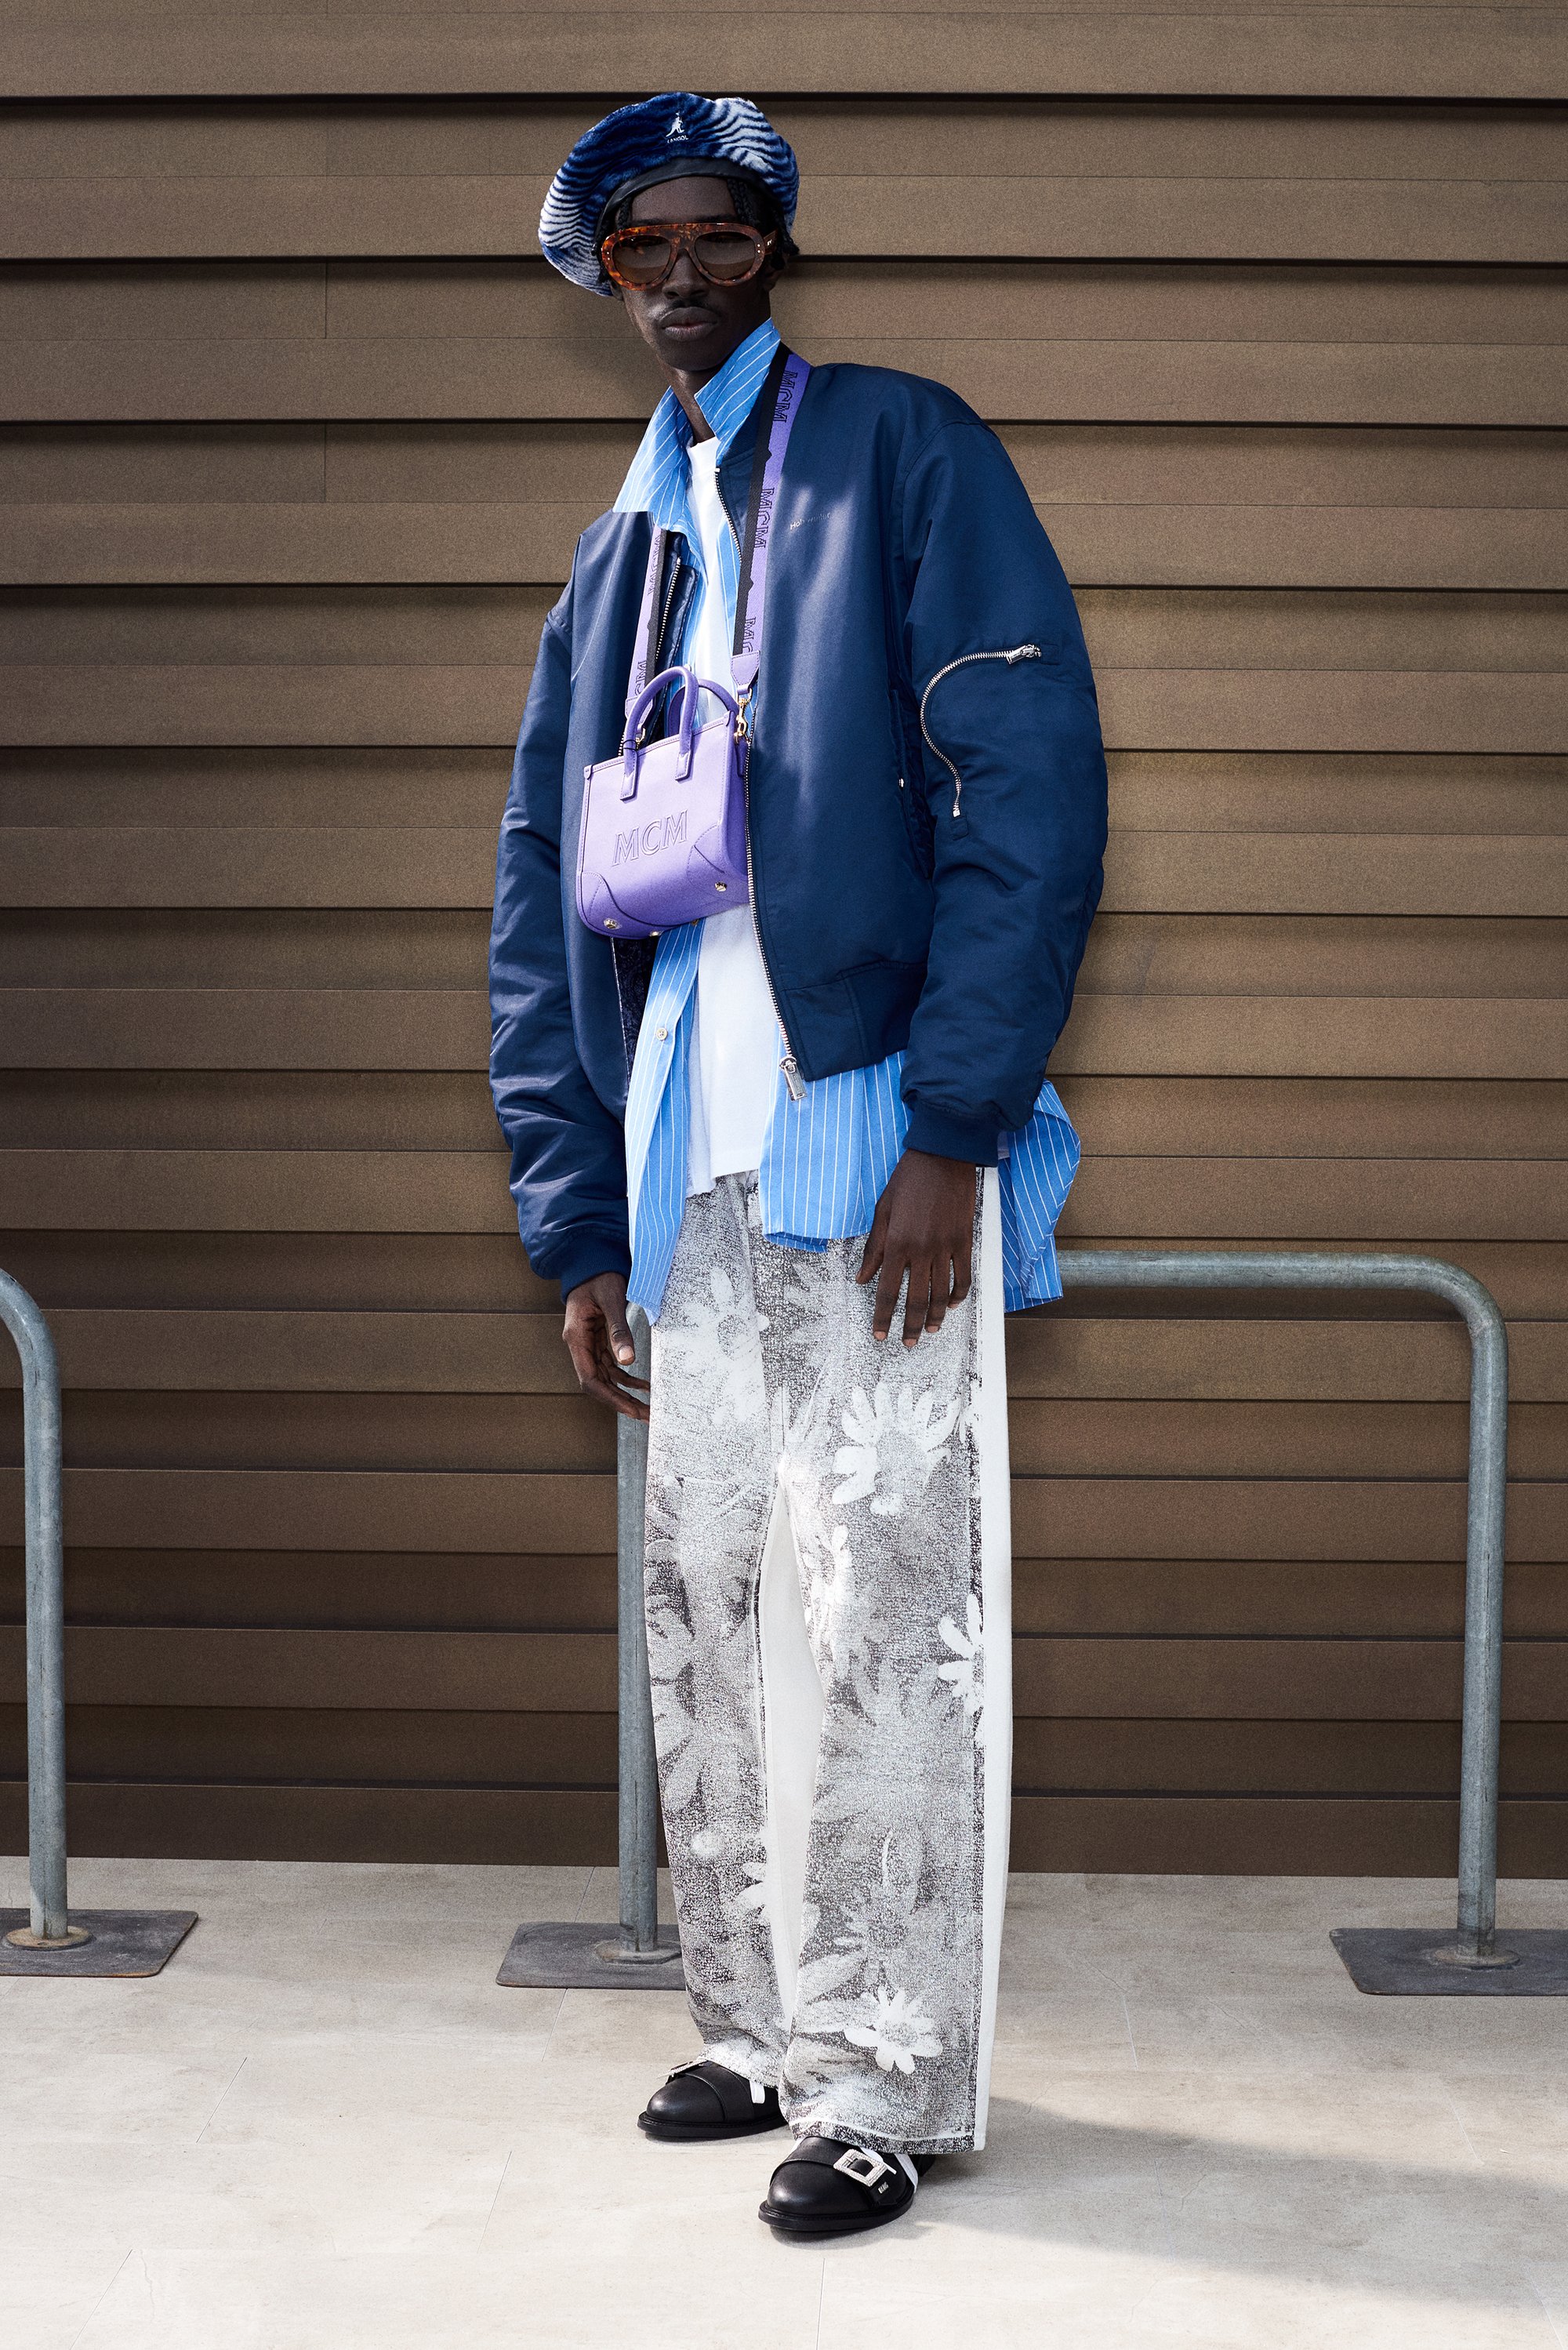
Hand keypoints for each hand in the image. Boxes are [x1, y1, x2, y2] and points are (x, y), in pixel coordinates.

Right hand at [563, 1271, 649, 1420]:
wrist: (591, 1260)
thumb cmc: (599, 1275)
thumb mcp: (612, 1299)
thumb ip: (619, 1329)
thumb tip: (628, 1361)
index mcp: (576, 1338)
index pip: (590, 1379)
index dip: (610, 1398)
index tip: (631, 1410)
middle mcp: (580, 1345)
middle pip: (599, 1384)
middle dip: (622, 1402)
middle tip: (647, 1416)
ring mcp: (589, 1344)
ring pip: (607, 1378)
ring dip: (626, 1393)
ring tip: (649, 1408)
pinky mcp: (599, 1340)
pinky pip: (612, 1366)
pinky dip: (628, 1377)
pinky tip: (644, 1386)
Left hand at [856, 1149, 976, 1347]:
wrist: (943, 1157)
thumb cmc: (908, 1180)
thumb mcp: (882, 1210)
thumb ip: (874, 1248)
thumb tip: (862, 1278)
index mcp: (897, 1243)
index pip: (887, 1290)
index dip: (883, 1316)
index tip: (880, 1334)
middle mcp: (921, 1250)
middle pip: (917, 1299)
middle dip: (911, 1326)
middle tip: (908, 1344)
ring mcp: (945, 1247)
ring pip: (942, 1293)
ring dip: (936, 1317)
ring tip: (931, 1331)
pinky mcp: (964, 1241)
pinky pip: (963, 1276)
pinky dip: (959, 1294)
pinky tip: (952, 1305)